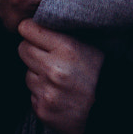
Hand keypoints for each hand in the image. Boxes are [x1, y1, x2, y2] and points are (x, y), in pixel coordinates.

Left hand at [18, 19, 102, 133]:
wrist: (109, 108)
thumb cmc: (98, 73)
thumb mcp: (86, 45)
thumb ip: (60, 34)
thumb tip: (33, 23)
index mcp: (66, 48)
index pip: (28, 29)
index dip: (31, 30)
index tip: (34, 32)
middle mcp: (54, 69)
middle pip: (23, 49)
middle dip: (32, 51)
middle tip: (46, 57)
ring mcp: (47, 91)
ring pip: (27, 74)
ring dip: (38, 75)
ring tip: (57, 79)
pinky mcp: (42, 109)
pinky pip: (31, 95)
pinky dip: (41, 94)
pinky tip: (58, 95)